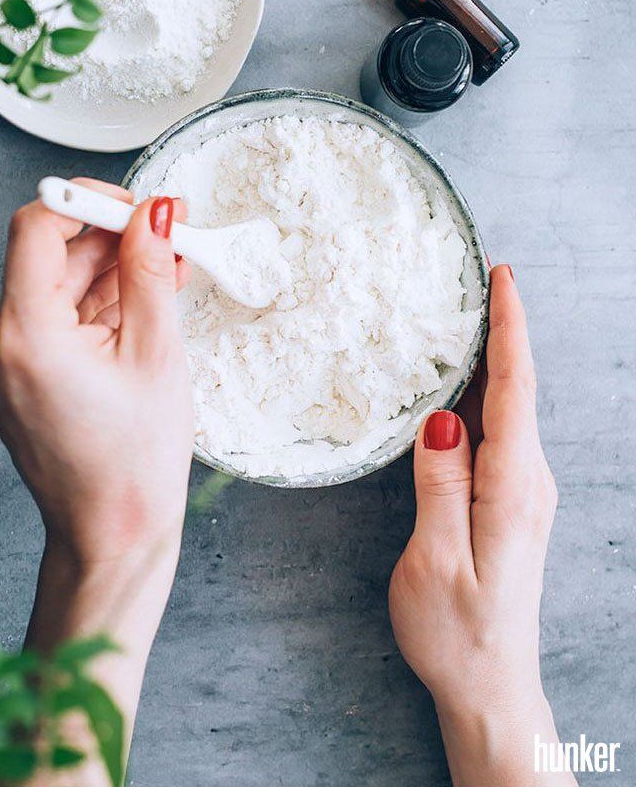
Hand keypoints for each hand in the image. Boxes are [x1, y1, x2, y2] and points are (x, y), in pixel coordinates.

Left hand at [0, 180, 192, 567]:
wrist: (115, 537)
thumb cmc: (133, 465)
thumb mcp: (156, 353)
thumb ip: (150, 273)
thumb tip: (155, 214)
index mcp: (26, 335)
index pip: (37, 228)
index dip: (87, 201)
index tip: (135, 203)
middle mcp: (7, 344)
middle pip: (54, 255)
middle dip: (114, 236)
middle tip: (172, 232)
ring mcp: (17, 361)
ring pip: (65, 285)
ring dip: (117, 269)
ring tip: (173, 268)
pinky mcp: (35, 375)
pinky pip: (68, 318)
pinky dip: (107, 303)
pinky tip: (151, 298)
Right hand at [389, 265, 574, 786]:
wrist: (490, 686)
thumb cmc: (456, 632)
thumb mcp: (434, 561)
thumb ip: (439, 485)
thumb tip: (442, 418)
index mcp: (511, 488)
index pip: (515, 390)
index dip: (510, 328)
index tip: (503, 277)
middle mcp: (527, 481)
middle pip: (515, 388)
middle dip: (500, 328)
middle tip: (474, 276)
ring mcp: (522, 490)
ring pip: (506, 408)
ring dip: (489, 358)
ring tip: (462, 313)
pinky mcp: (509, 500)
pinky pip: (497, 432)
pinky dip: (479, 395)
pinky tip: (456, 382)